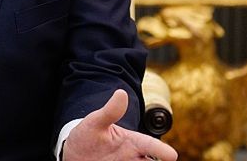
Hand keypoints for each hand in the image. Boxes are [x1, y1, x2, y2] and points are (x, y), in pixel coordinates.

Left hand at [63, 89, 177, 160]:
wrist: (74, 154)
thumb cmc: (88, 135)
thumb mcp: (95, 122)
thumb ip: (110, 111)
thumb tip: (121, 93)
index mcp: (131, 142)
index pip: (149, 145)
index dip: (161, 150)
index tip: (172, 155)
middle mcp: (132, 158)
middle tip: (167, 160)